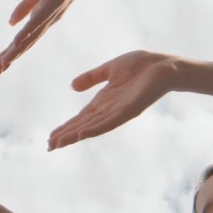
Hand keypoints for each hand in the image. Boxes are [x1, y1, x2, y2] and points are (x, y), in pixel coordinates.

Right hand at [0, 0, 97, 75]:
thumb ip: (26, 7)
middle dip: (10, 58)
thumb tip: (10, 23)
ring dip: (17, 50)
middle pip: (26, 43)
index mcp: (44, 17)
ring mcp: (53, 11)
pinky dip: (27, 30)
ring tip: (4, 62)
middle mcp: (49, 19)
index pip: (24, 39)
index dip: (10, 53)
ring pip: (31, 35)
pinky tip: (17, 40)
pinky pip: (40, 17)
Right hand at [49, 51, 179, 149]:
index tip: (51, 136)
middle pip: (83, 126)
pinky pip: (108, 123)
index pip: (81, 118)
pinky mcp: (128, 111)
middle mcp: (109, 110)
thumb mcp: (109, 69)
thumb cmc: (141, 66)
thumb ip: (92, 78)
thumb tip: (72, 86)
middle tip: (49, 146)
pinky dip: (93, 130)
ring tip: (58, 144)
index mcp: (103, 101)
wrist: (164, 65)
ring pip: (91, 127)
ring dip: (74, 136)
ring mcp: (118, 112)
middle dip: (66, 135)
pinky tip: (81, 135)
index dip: (66, 126)